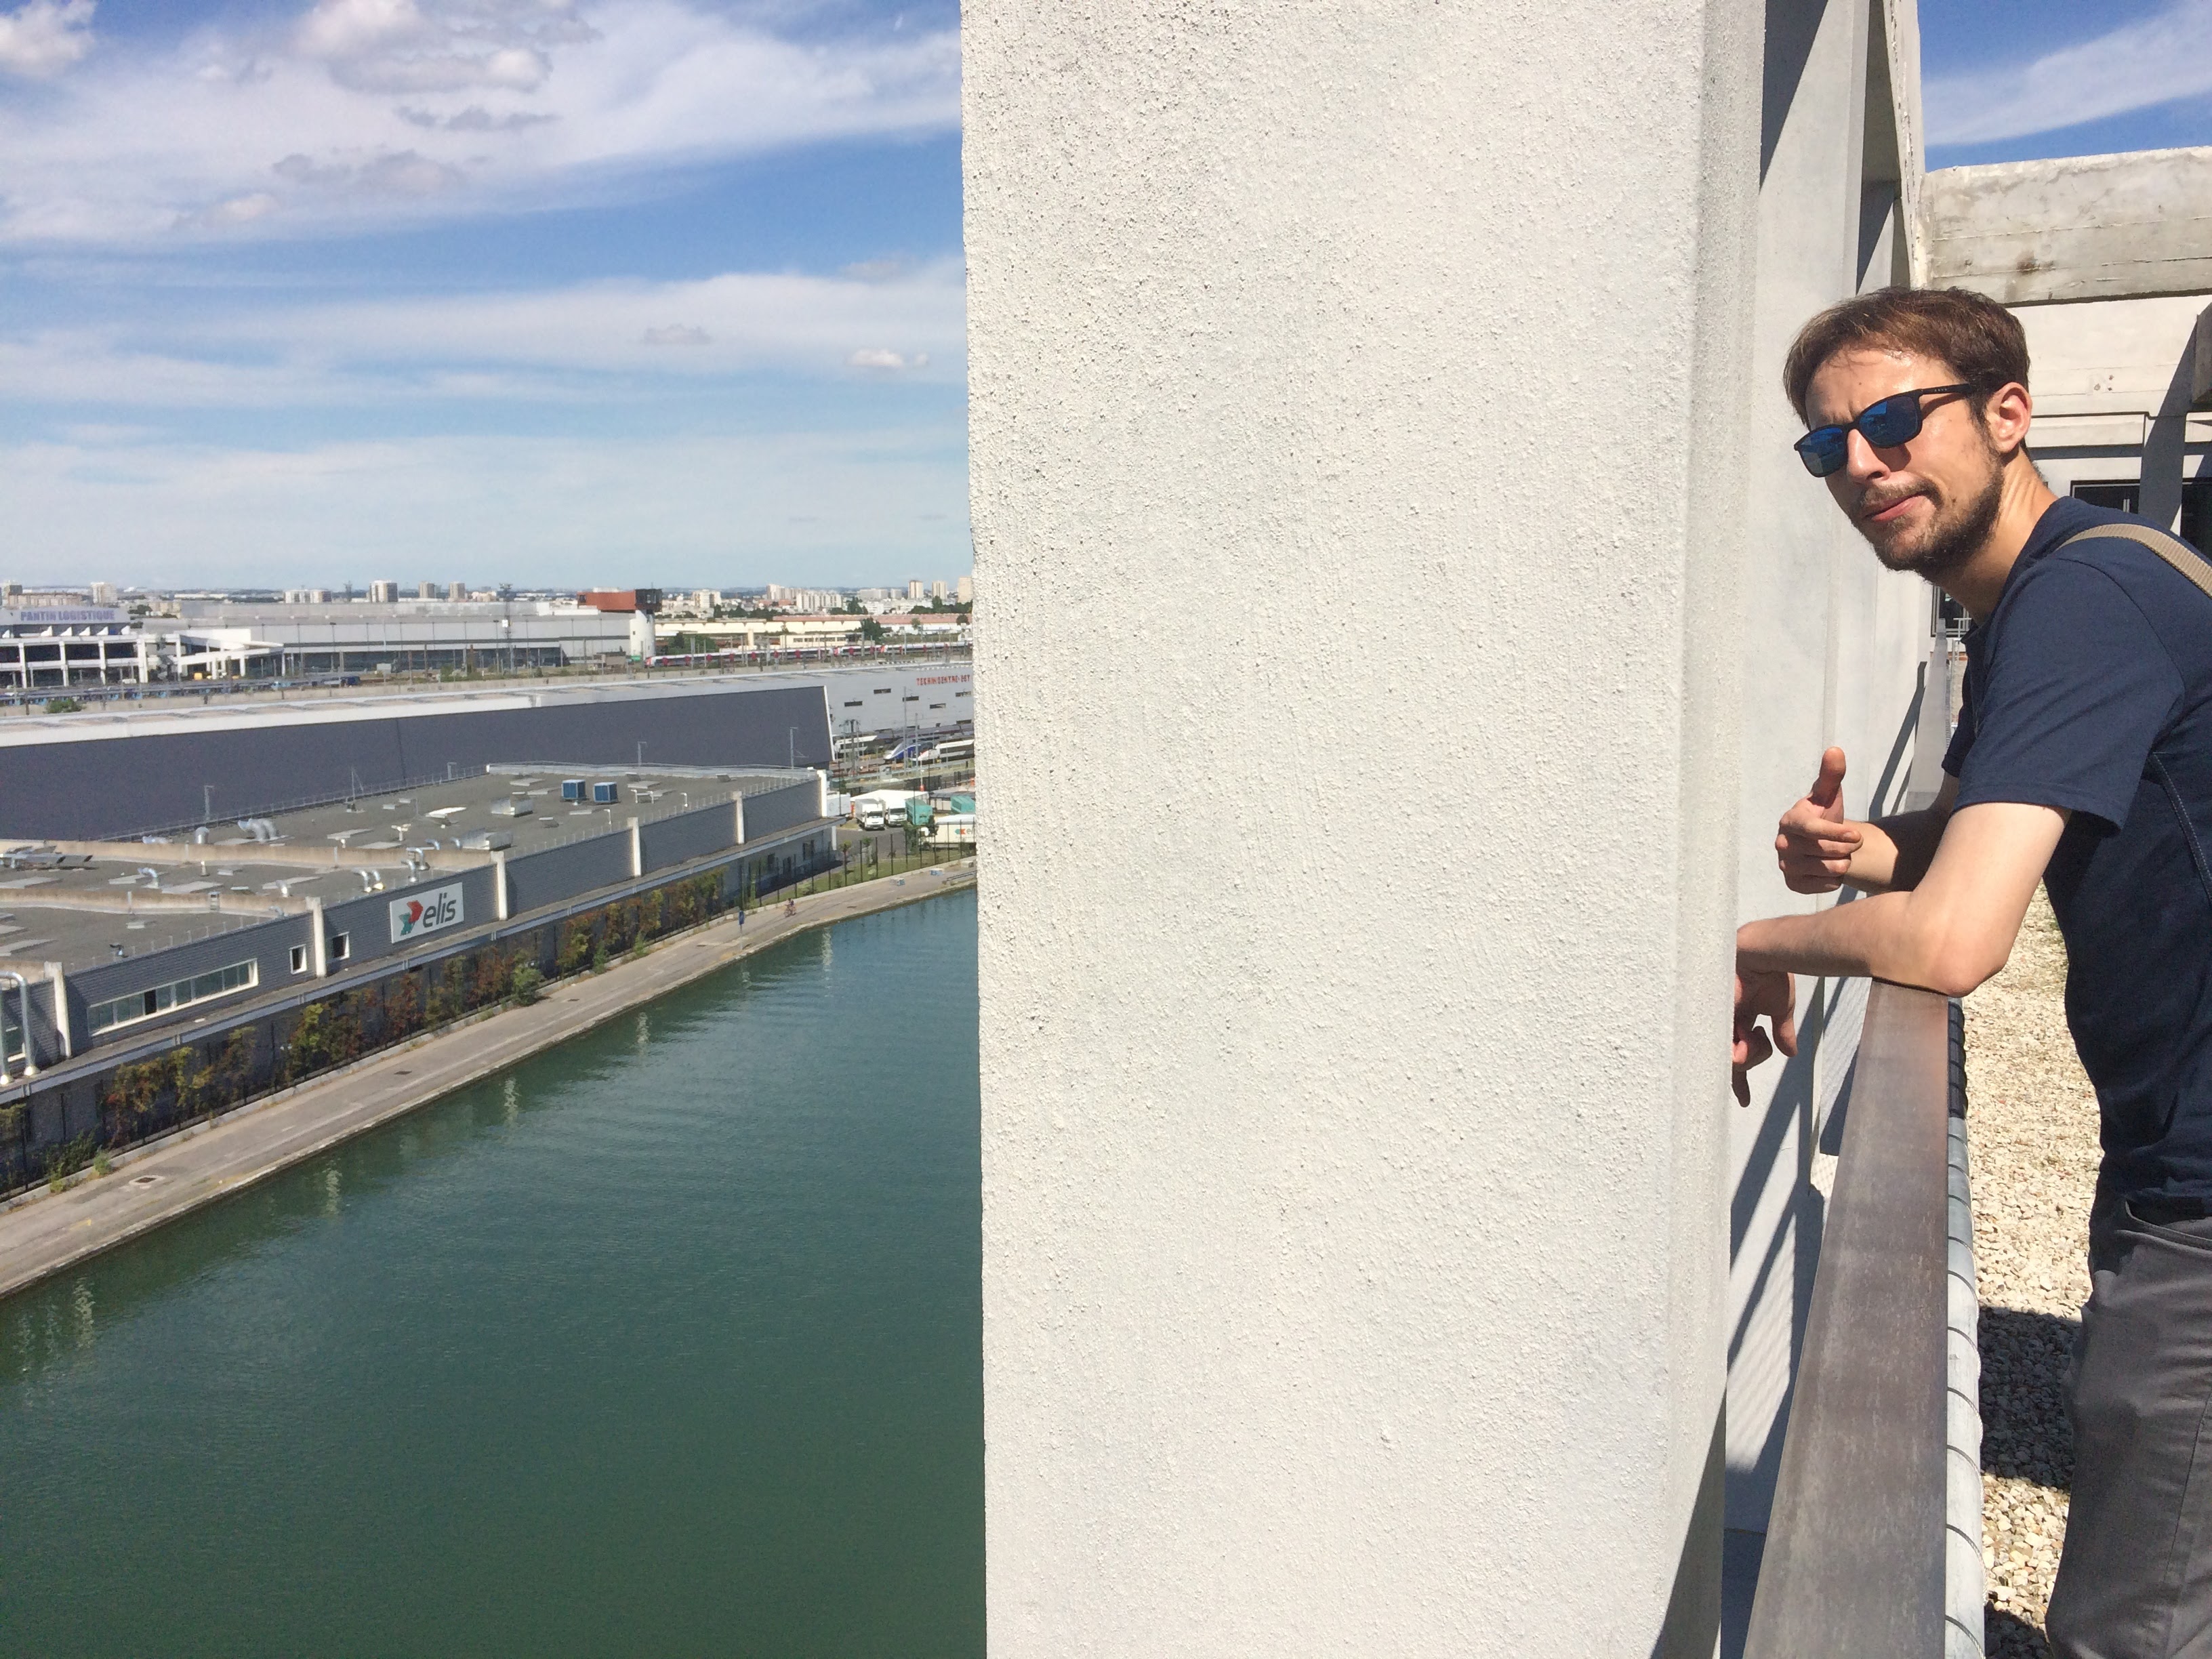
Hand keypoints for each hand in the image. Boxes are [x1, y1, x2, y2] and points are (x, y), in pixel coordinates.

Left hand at [1732, 963, 1796, 1105]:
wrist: (1768, 954)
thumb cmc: (1772, 974)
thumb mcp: (1780, 1009)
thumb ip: (1782, 1032)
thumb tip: (1791, 1054)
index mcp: (1740, 1021)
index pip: (1737, 1057)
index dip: (1740, 1081)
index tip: (1744, 1101)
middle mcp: (1726, 1023)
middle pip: (1734, 1064)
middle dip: (1747, 1064)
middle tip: (1755, 1041)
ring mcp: (1718, 1021)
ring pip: (1730, 1060)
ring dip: (1747, 1055)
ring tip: (1749, 1032)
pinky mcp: (1714, 1017)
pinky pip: (1721, 1049)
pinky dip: (1737, 1050)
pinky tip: (1743, 1034)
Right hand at [1775, 746, 1861, 892]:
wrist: (1820, 841)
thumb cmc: (1826, 813)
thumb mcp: (1829, 794)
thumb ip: (1832, 775)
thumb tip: (1835, 750)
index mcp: (1789, 820)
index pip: (1811, 829)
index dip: (1836, 833)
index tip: (1858, 836)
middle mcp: (1782, 843)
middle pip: (1821, 851)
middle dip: (1845, 849)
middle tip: (1854, 845)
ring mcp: (1785, 864)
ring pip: (1823, 870)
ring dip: (1841, 864)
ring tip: (1844, 857)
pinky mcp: (1792, 883)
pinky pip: (1819, 886)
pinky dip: (1833, 880)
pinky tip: (1834, 869)